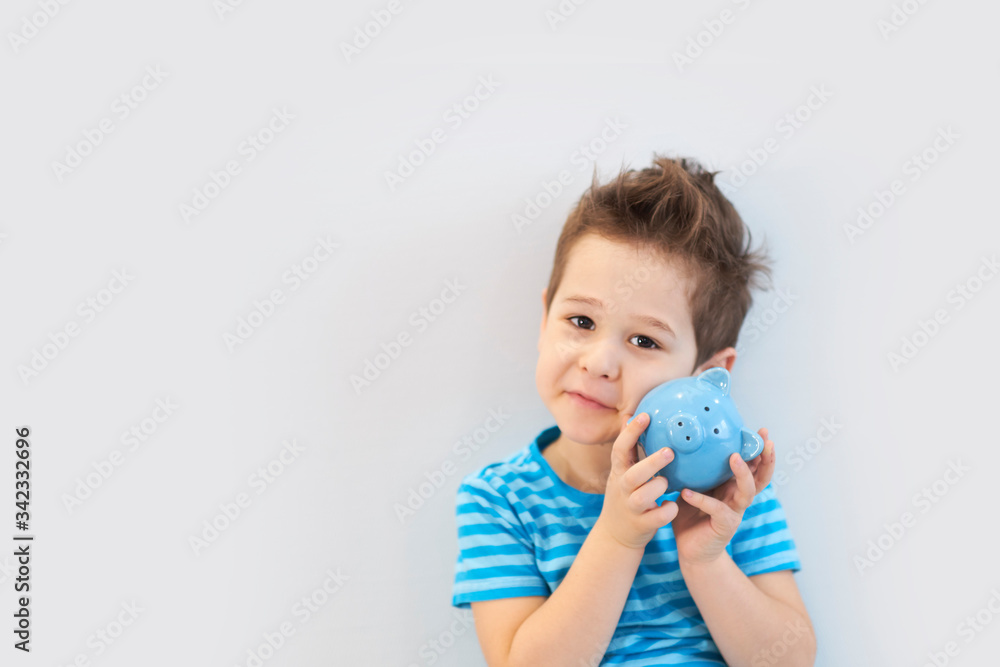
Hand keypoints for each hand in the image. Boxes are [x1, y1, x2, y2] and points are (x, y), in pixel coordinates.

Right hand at [594, 412, 679, 551]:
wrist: (615, 534)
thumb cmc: (625, 496)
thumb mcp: (621, 472)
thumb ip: (627, 448)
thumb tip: (629, 416)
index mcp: (619, 472)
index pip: (620, 449)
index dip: (631, 433)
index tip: (645, 415)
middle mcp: (622, 489)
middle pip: (633, 475)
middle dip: (650, 463)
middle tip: (669, 451)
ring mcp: (631, 508)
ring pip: (643, 497)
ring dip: (658, 487)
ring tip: (667, 482)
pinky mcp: (641, 525)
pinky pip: (657, 517)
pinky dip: (667, 511)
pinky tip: (672, 505)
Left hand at [671, 427, 776, 564]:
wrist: (691, 551)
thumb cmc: (690, 518)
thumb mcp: (690, 488)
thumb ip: (690, 472)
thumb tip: (674, 444)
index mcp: (732, 487)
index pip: (751, 466)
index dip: (758, 450)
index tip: (761, 431)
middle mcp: (738, 497)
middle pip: (760, 476)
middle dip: (766, 458)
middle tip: (766, 440)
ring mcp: (734, 512)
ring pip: (747, 491)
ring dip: (743, 474)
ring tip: (734, 458)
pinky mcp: (725, 526)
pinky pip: (716, 510)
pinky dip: (702, 500)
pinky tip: (687, 493)